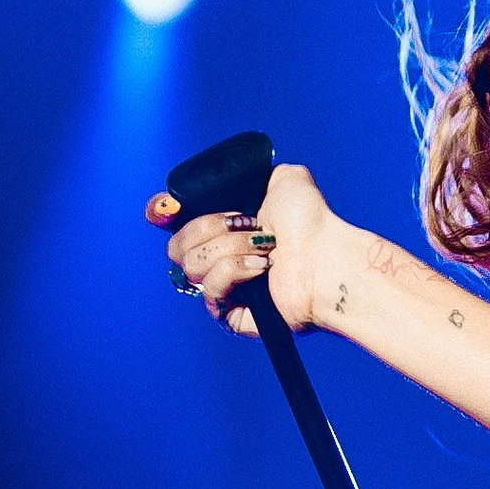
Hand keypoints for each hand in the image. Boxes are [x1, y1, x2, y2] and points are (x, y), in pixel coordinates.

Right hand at [148, 164, 339, 336]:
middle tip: (247, 224)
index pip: (169, 222)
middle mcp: (219, 257)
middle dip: (208, 227)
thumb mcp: (282, 180)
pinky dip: (234, 272)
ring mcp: (223, 287)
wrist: (328, 257)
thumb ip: (254, 174)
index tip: (169, 206)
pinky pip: (210, 291)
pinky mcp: (230, 314)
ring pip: (190, 266)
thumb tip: (238, 179)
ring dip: (229, 248)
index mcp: (223, 228)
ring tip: (264, 248)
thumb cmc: (312, 222)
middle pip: (175, 245)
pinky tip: (262, 269)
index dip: (161, 212)